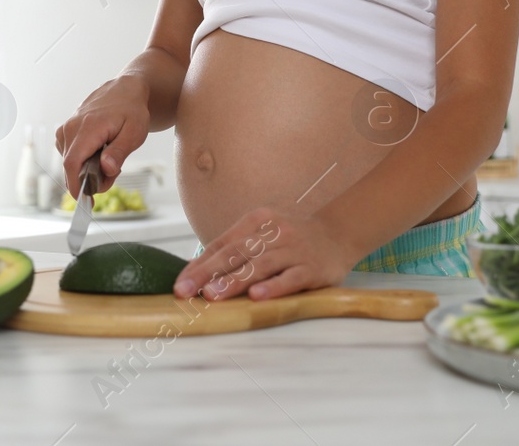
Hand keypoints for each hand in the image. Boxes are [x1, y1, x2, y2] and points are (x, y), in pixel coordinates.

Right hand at [54, 74, 150, 198]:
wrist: (124, 90)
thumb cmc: (132, 111)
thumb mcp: (134, 132)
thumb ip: (120, 152)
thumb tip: (106, 169)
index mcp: (88, 128)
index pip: (72, 163)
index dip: (75, 186)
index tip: (86, 202)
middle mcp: (71, 128)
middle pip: (71, 166)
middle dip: (89, 179)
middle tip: (112, 176)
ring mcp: (66, 128)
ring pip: (70, 162)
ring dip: (87, 170)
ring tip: (109, 160)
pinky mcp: (65, 131)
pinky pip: (69, 154)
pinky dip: (82, 161)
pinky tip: (99, 154)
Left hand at [173, 207, 359, 301]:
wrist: (338, 233)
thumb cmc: (290, 240)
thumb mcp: (263, 234)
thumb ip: (237, 250)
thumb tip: (198, 274)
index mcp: (256, 221)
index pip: (222, 244)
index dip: (199, 264)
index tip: (180, 284)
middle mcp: (274, 232)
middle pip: (236, 253)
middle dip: (208, 273)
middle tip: (186, 291)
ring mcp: (294, 249)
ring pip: (260, 265)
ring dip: (234, 281)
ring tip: (213, 295)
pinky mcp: (312, 268)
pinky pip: (290, 278)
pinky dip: (273, 287)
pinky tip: (256, 297)